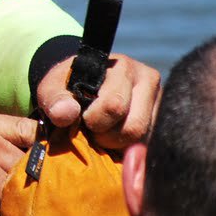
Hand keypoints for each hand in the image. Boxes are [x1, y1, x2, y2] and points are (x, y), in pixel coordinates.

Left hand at [35, 52, 158, 149]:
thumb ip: (55, 99)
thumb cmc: (69, 87)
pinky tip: (118, 138)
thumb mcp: (53, 88)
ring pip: (143, 139)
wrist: (84, 84)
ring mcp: (160, 100)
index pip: (114, 106)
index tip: (83, 119)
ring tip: (105, 132)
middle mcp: (148, 79)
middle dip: (108, 136)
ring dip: (119, 144)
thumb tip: (66, 114)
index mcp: (122, 67)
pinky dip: (130, 148)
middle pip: (134, 127)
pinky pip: (149, 145)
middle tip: (94, 130)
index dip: (95, 121)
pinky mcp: (163, 119)